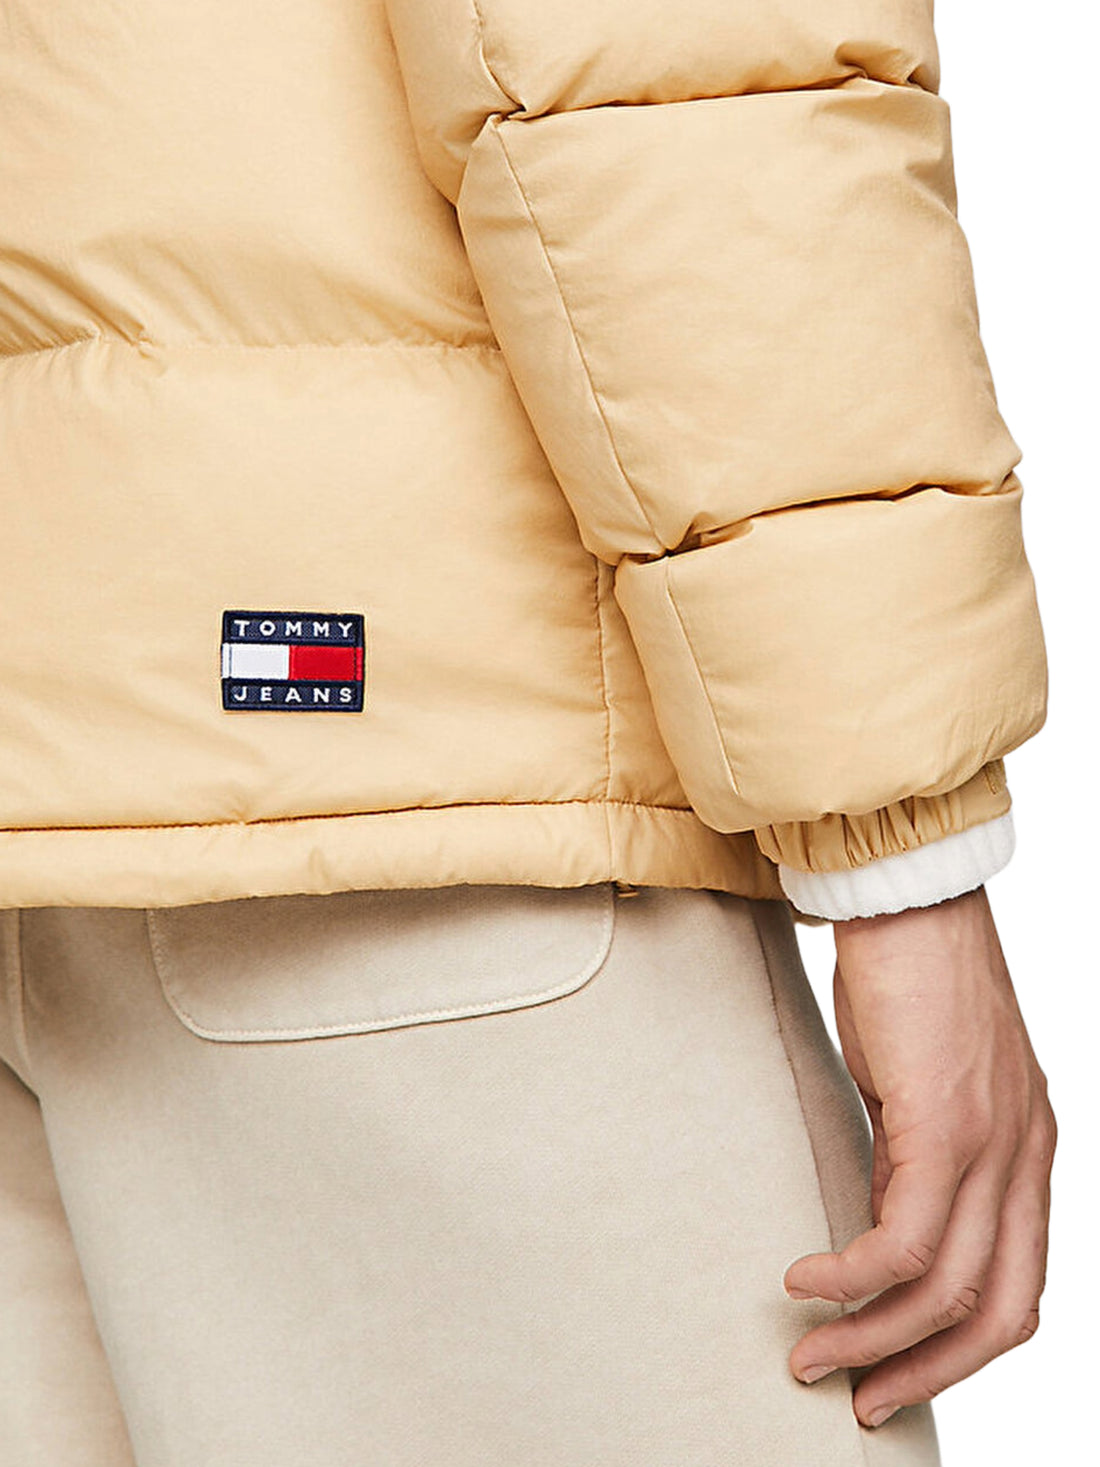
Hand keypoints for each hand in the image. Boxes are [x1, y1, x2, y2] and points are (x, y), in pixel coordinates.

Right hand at [784, 884, 1054, 1427]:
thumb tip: (876, 1221)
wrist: (907, 897)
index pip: (1016, 1284)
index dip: (958, 1350)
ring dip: (871, 1337)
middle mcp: (1027, 1155)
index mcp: (1028, 1149)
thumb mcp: (920, 1085)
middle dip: (924, 1373)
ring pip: (948, 1290)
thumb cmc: (907, 977)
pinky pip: (901, 1240)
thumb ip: (914, 1157)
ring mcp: (995, 1143)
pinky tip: (804, 1278)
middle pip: (998, 1313)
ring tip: (809, 1353)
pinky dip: (850, 1278)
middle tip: (857, 1398)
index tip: (892, 1371)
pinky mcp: (946, 1124)